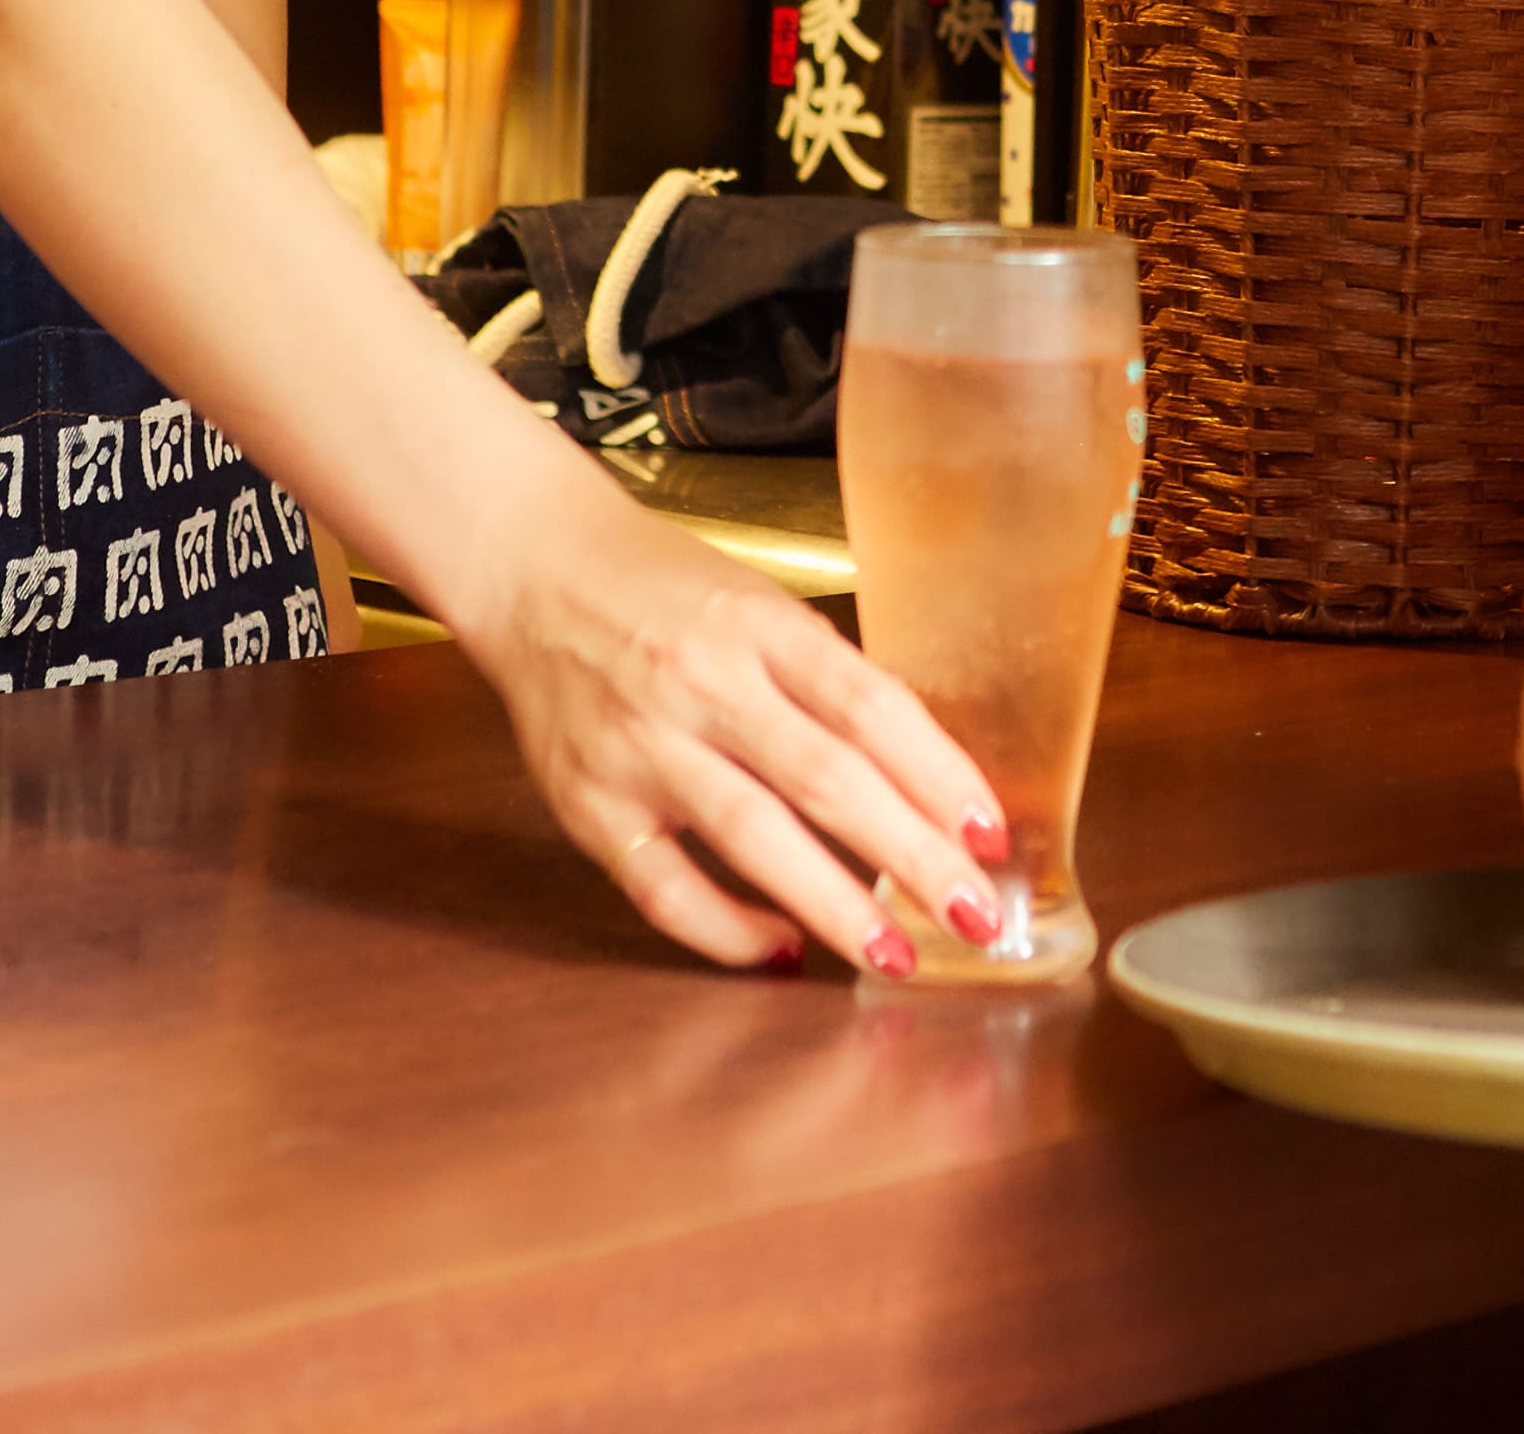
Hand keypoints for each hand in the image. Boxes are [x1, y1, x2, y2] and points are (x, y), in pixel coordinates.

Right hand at [445, 481, 1012, 974]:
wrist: (532, 569)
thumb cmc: (663, 590)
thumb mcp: (759, 604)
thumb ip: (825, 679)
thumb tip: (918, 777)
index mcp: (758, 625)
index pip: (869, 704)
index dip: (938, 774)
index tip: (991, 834)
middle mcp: (701, 683)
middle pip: (825, 778)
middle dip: (910, 855)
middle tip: (974, 915)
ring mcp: (640, 747)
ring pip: (751, 837)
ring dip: (832, 905)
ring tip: (894, 953)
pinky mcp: (589, 803)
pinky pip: (664, 887)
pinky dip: (725, 928)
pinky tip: (779, 948)